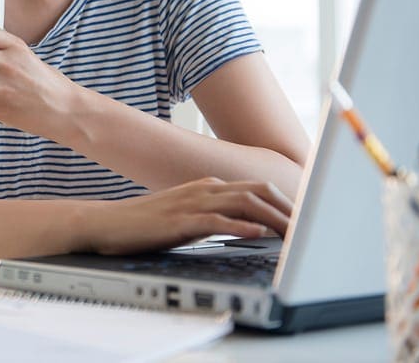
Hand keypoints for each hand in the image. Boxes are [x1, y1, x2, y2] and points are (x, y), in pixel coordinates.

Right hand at [84, 177, 293, 254]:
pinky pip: (215, 220)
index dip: (285, 202)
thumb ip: (217, 215)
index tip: (305, 218)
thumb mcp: (189, 215)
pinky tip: (256, 233)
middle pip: (257, 191)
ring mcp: (192, 202)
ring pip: (243, 202)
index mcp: (209, 185)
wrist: (109, 224)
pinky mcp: (179, 220)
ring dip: (272, 217)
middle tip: (310, 226)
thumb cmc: (149, 224)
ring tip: (294, 232)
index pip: (257, 188)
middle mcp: (205, 188)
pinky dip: (239, 225)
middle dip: (287, 207)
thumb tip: (250, 226)